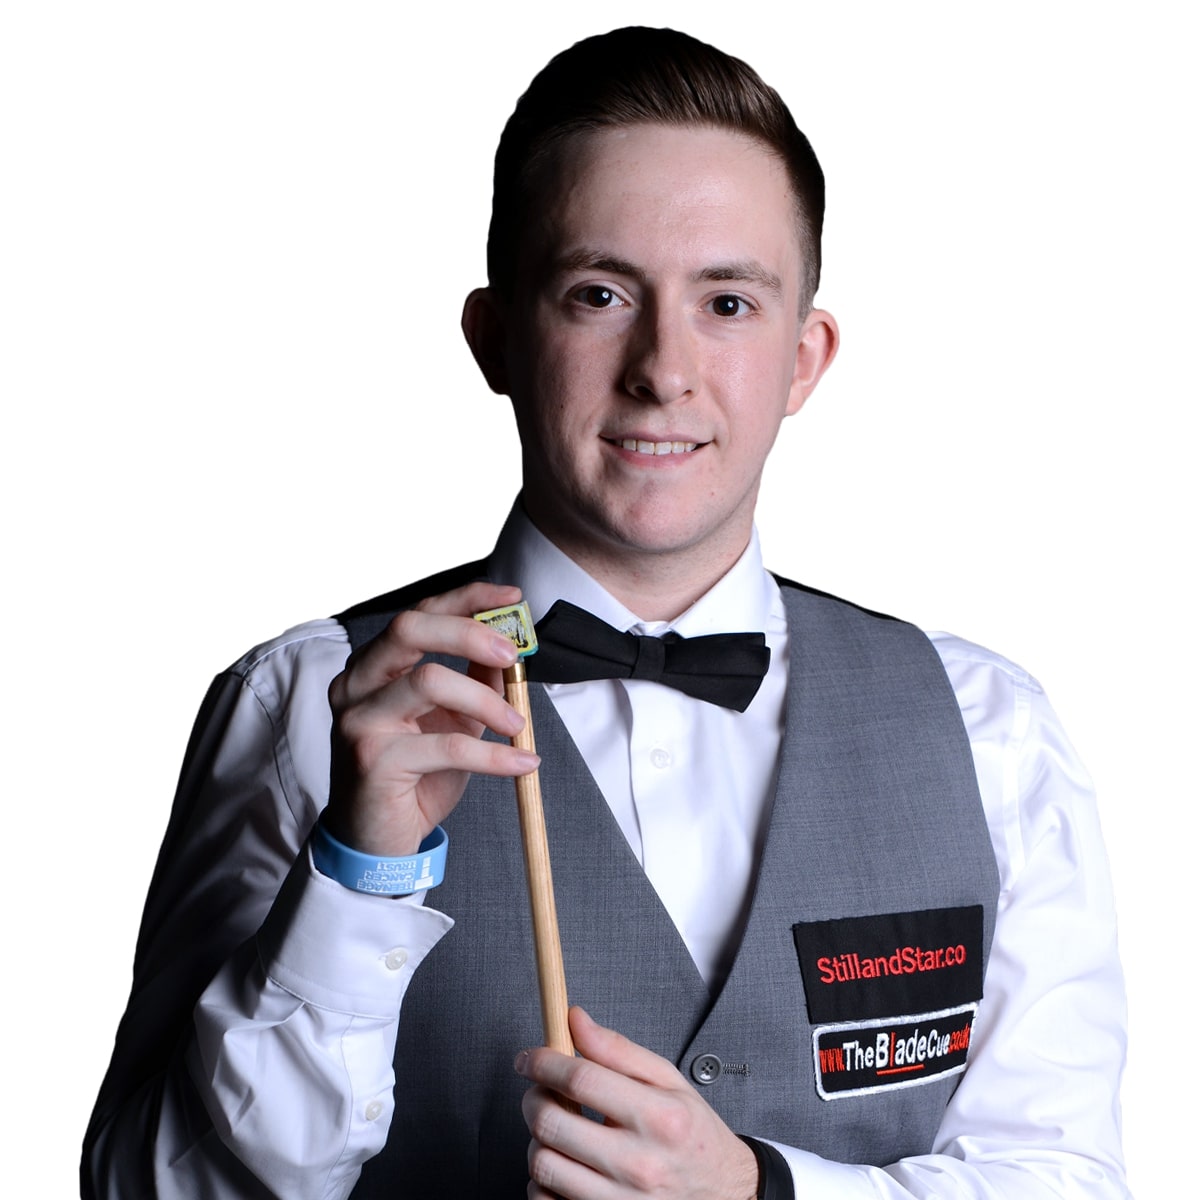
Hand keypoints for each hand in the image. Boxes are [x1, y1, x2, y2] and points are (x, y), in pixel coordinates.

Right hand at [324, 581, 539, 855]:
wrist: (377, 841)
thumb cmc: (414, 775)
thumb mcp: (453, 719)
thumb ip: (476, 680)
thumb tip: (512, 648)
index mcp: (373, 665)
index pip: (420, 613)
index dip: (467, 599)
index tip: (512, 599)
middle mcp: (356, 684)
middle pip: (410, 629)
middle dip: (470, 633)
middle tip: (514, 654)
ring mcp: (359, 720)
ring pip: (428, 681)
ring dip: (487, 700)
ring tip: (518, 725)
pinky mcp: (372, 760)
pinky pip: (446, 746)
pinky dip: (494, 754)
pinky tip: (522, 762)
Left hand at [516, 1006, 758, 1199]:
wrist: (722, 1194)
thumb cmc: (692, 1134)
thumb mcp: (668, 1080)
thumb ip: (618, 1048)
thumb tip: (575, 1020)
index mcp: (659, 1117)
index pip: (581, 1080)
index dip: (543, 1062)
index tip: (528, 1058)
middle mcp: (640, 1164)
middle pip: (552, 1122)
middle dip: (533, 1098)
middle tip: (540, 1091)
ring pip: (543, 1164)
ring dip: (538, 1140)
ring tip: (558, 1129)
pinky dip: (542, 1181)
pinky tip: (564, 1165)